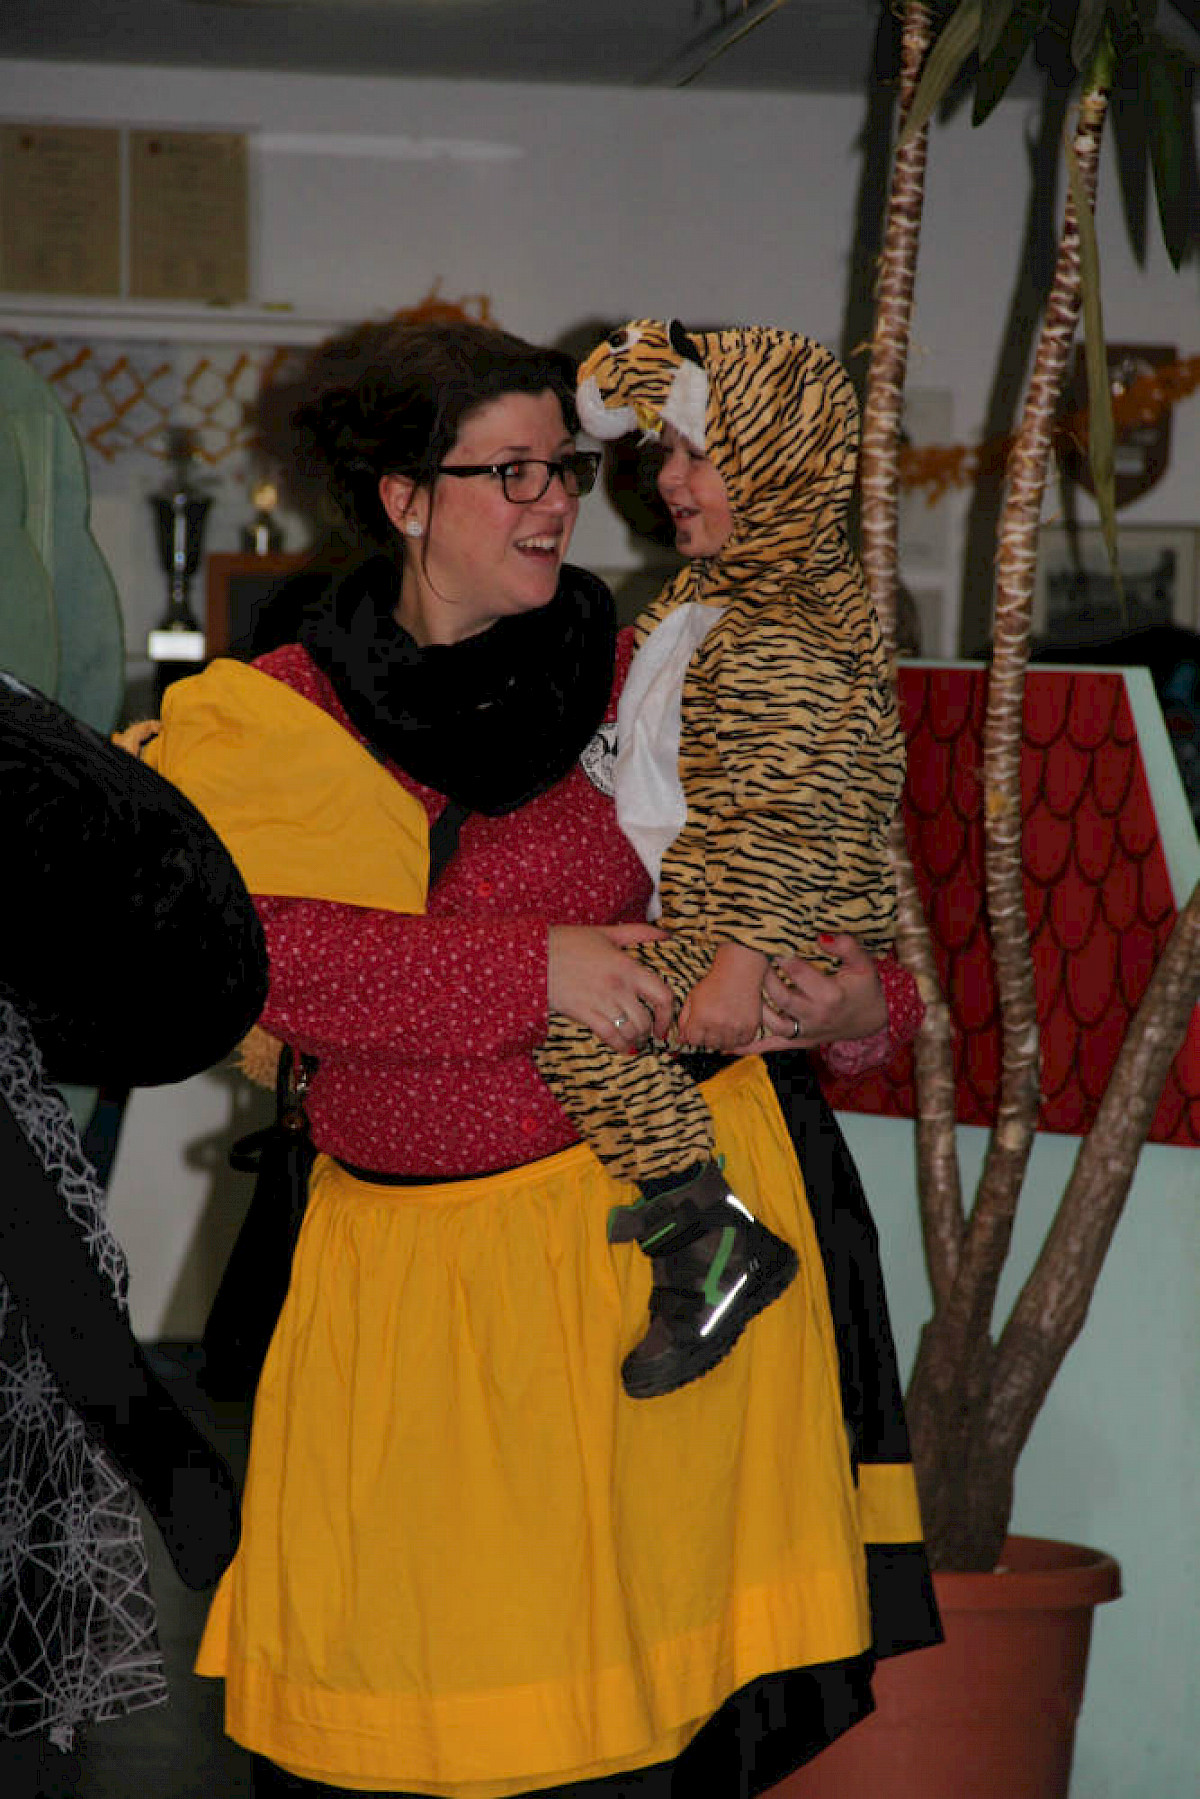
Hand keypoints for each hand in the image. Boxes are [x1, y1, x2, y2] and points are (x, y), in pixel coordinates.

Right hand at [547, 924, 674, 1052]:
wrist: (533, 954)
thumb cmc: (569, 942)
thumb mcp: (606, 933)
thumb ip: (638, 933)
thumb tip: (666, 933)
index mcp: (628, 966)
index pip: (662, 994)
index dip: (668, 1014)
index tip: (664, 1023)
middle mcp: (618, 986)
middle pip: (646, 1019)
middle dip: (649, 1031)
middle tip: (646, 1034)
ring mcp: (601, 1001)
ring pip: (630, 1030)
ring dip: (635, 1039)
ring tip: (634, 1040)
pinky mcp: (584, 1013)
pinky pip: (610, 1036)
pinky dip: (619, 1045)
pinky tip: (621, 1047)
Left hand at [676, 944, 765, 1051]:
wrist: (739, 972)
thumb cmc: (714, 983)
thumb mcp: (692, 998)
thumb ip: (684, 1020)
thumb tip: (680, 1040)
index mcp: (700, 1017)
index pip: (693, 1040)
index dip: (695, 1035)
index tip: (699, 1028)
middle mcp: (718, 1024)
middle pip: (709, 1045)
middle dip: (708, 1037)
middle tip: (713, 1024)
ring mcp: (735, 1027)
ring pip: (726, 1046)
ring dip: (723, 1039)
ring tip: (724, 1026)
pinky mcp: (750, 1026)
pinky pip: (742, 1043)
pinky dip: (739, 1038)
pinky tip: (735, 1026)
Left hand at [735, 933, 886, 1054]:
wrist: (871, 1019)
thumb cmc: (864, 987)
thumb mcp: (863, 964)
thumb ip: (846, 947)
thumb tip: (821, 936)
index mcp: (830, 995)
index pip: (798, 973)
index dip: (781, 957)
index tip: (768, 943)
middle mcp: (815, 1015)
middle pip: (781, 996)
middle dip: (764, 978)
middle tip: (752, 962)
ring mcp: (805, 1031)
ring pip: (772, 1022)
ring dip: (754, 1007)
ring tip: (739, 991)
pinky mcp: (798, 1041)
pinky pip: (771, 1046)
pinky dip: (750, 1047)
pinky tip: (728, 1045)